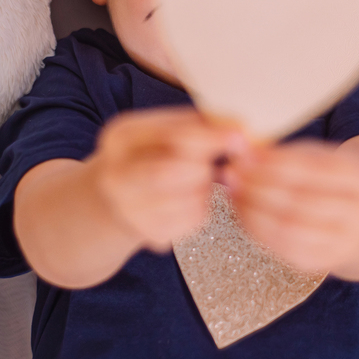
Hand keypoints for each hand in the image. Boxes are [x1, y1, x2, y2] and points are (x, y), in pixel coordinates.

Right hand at [87, 107, 246, 251]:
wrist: (114, 193)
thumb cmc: (148, 154)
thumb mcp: (163, 127)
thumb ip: (200, 123)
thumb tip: (243, 132)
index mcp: (120, 138)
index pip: (173, 138)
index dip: (211, 138)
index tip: (240, 136)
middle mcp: (116, 176)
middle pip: (179, 171)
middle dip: (204, 166)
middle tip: (207, 161)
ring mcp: (129, 210)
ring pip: (191, 200)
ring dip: (204, 188)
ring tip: (193, 178)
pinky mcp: (149, 235)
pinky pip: (194, 221)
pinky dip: (201, 207)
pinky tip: (186, 197)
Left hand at [222, 134, 358, 280]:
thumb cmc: (338, 184)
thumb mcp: (327, 160)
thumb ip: (289, 155)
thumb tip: (242, 149)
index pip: (315, 168)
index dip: (275, 162)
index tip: (244, 154)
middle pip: (300, 200)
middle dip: (258, 186)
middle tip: (230, 173)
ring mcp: (346, 242)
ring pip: (290, 228)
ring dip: (252, 209)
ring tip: (232, 192)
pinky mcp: (325, 262)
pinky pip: (285, 249)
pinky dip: (258, 230)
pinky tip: (242, 213)